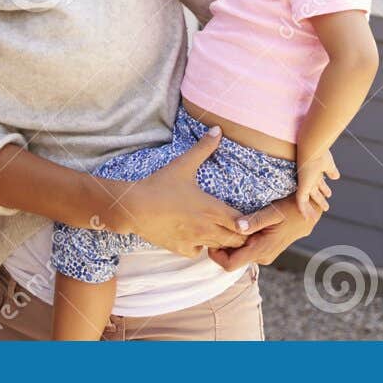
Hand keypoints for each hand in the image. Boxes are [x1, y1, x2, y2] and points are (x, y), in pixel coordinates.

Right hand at [112, 126, 251, 258]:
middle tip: (237, 226)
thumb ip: (203, 147)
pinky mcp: (180, 248)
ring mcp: (194, 240)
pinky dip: (201, 247)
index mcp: (212, 209)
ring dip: (222, 241)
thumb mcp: (183, 164)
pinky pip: (198, 252)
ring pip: (219, 248)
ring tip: (220, 231)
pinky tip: (196, 236)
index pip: (242, 224)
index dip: (247, 222)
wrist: (134, 207)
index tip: (246, 217)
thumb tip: (218, 129)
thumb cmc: (160, 186)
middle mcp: (207, 228)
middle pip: (235, 240)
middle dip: (239, 235)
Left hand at [207, 189, 327, 271]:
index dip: (215, 255)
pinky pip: (245, 249)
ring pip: (237, 254)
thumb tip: (237, 227)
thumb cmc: (292, 209)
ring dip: (229, 242)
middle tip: (214, 226)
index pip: (229, 265)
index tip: (210, 238)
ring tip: (224, 223)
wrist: (309, 213)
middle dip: (220, 246)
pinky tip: (236, 225)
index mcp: (261, 250)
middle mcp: (261, 256)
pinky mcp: (264, 249)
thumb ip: (255, 220)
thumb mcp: (274, 211)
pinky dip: (237, 240)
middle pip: (231, 259)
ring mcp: (263, 254)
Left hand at [294, 149, 338, 214]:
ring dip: (314, 207)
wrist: (312, 149)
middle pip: (315, 191)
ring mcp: (304, 182)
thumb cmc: (320, 152)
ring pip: (308, 198)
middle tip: (326, 207)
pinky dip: (304, 210)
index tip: (329, 194)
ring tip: (317, 216)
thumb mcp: (328, 164)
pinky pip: (301, 202)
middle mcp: (309, 176)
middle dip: (320, 199)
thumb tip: (336, 177)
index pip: (319, 181)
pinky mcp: (301, 187)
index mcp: (315, 170)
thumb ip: (331, 170)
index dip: (324, 188)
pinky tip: (307, 218)